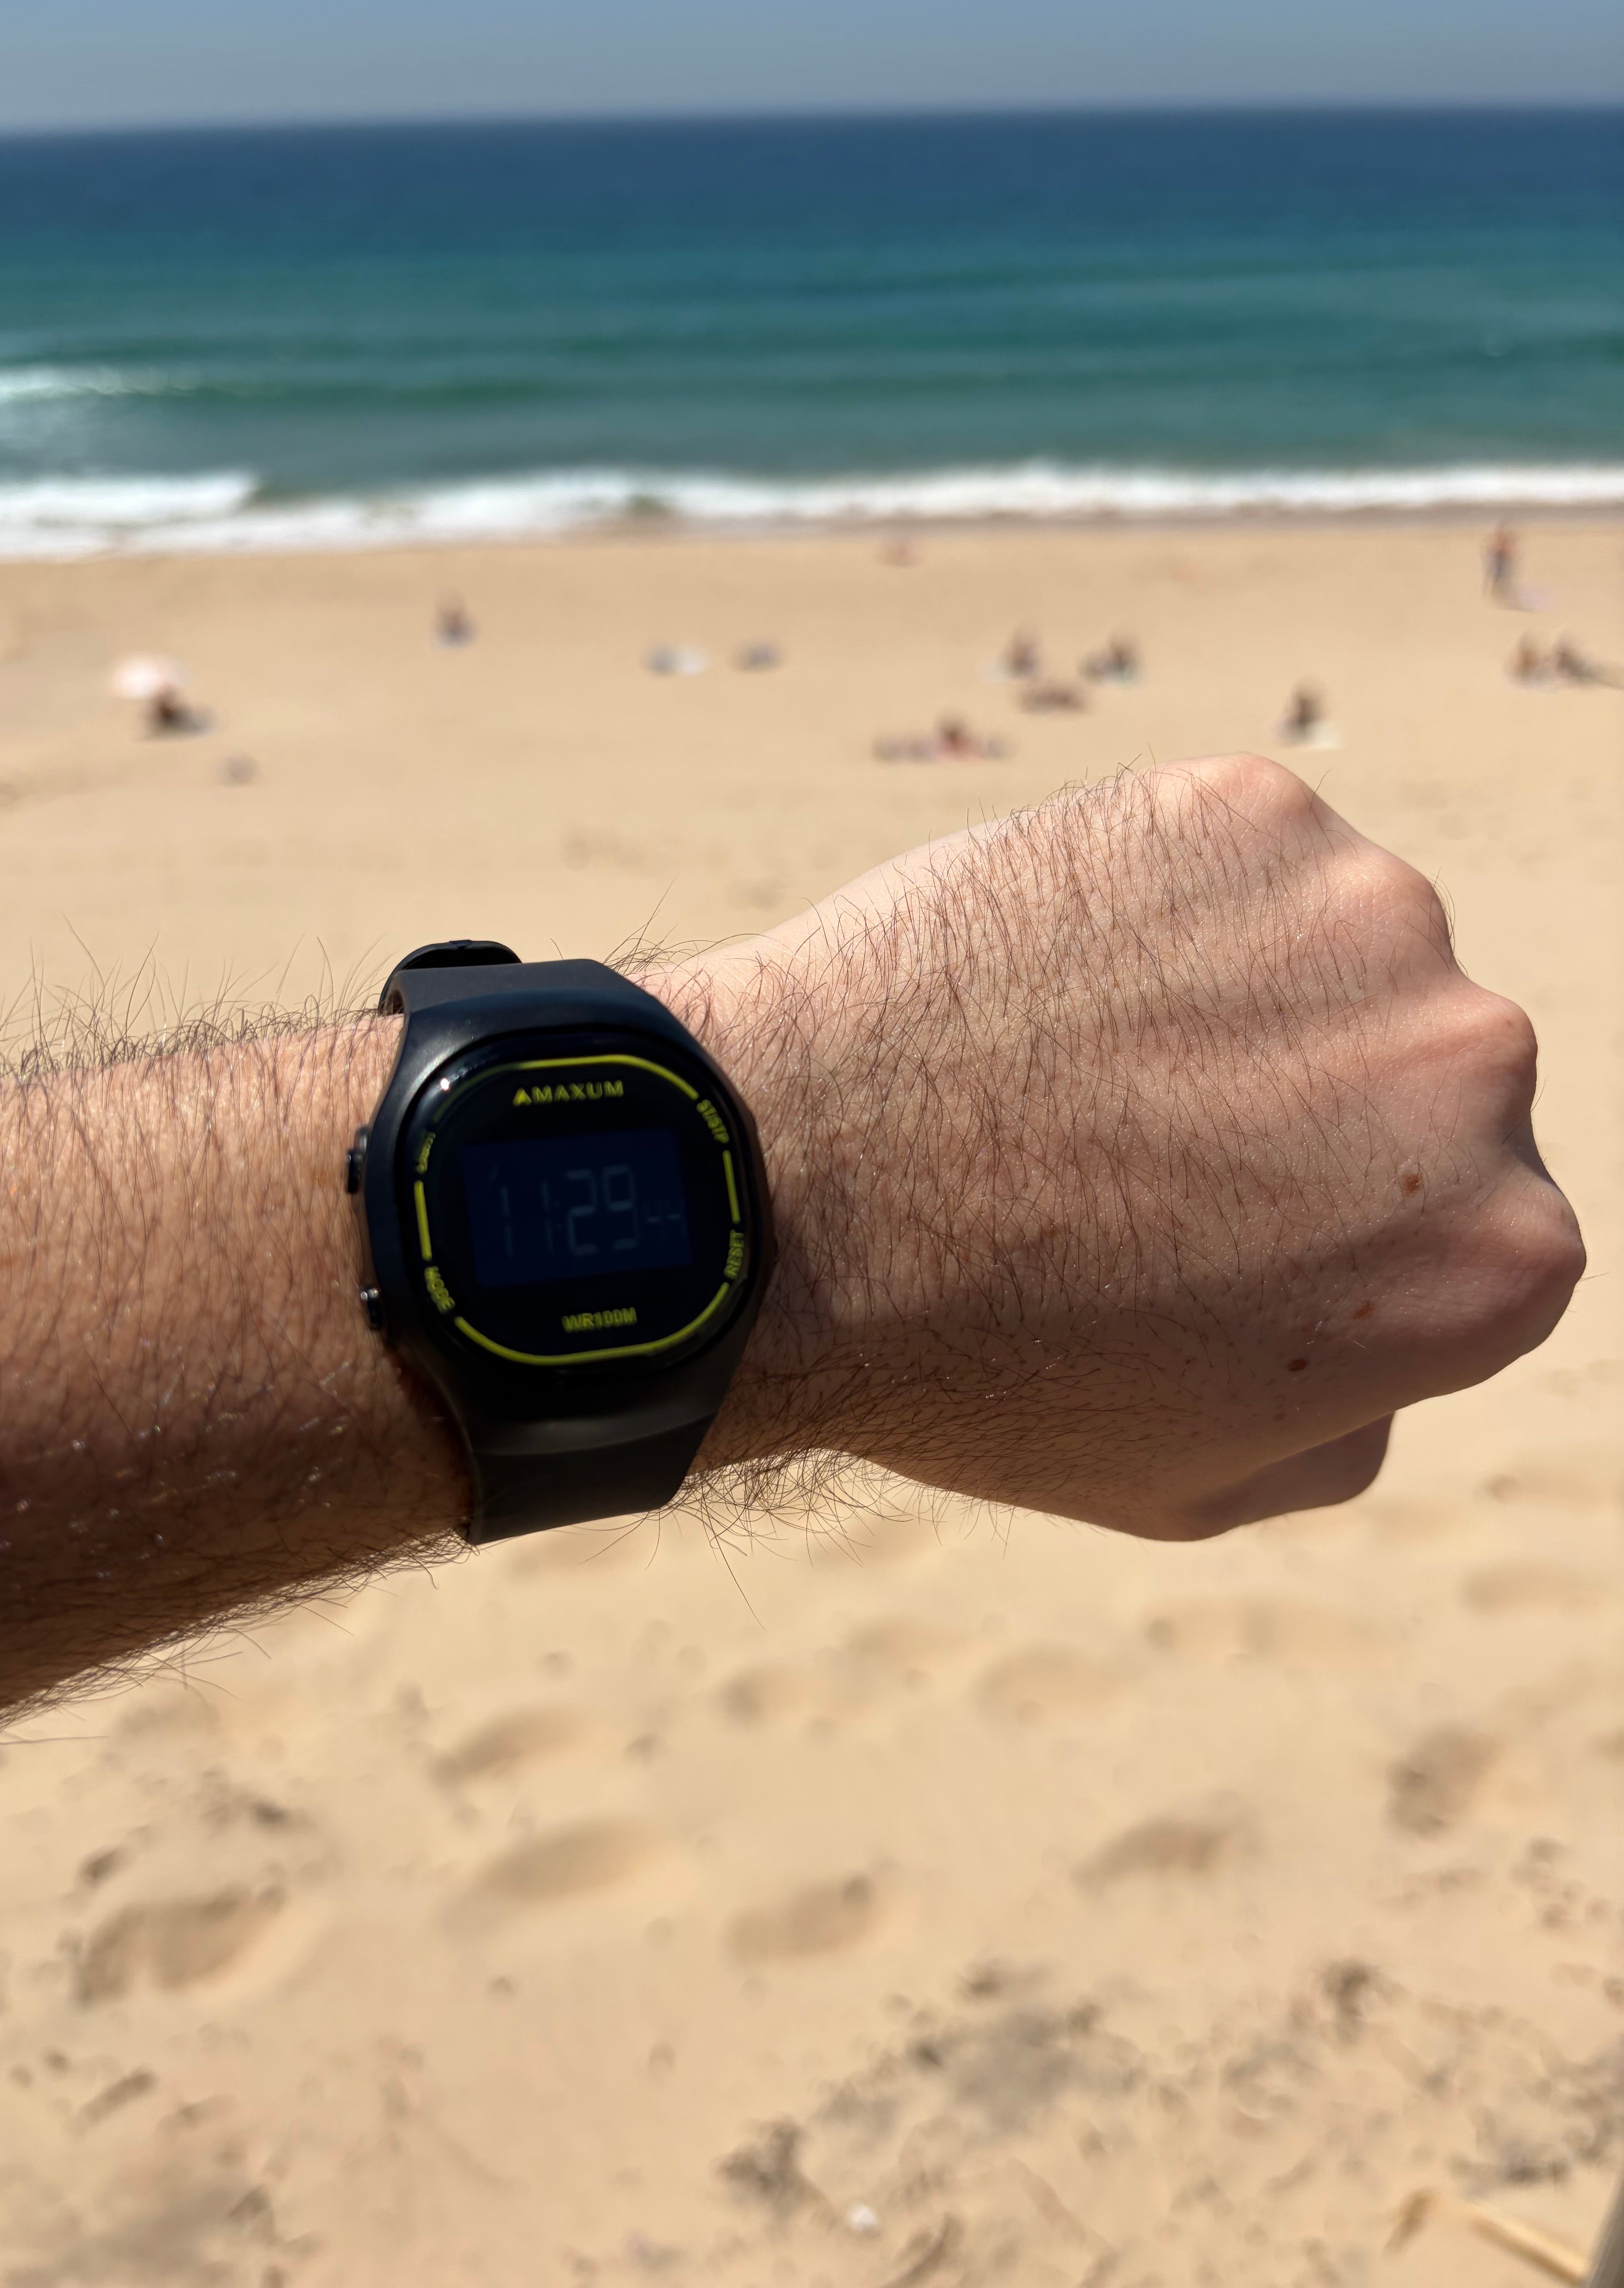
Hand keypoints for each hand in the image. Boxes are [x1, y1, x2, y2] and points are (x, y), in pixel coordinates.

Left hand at [666, 756, 1583, 1537]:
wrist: (790, 1198)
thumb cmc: (986, 1368)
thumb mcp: (1205, 1479)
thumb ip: (1354, 1411)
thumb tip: (1383, 1335)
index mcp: (1499, 1254)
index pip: (1470, 1227)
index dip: (1336, 1234)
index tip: (1221, 1234)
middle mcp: (1475, 1069)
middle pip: (1416, 1078)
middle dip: (1301, 1109)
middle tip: (1136, 1142)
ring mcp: (1365, 914)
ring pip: (1322, 953)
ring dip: (1228, 995)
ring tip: (1071, 1062)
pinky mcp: (1243, 806)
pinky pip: (1223, 860)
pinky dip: (1149, 903)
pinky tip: (1041, 977)